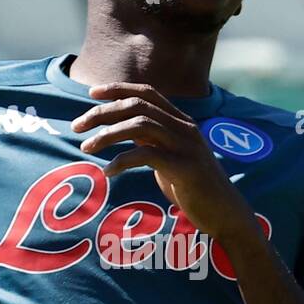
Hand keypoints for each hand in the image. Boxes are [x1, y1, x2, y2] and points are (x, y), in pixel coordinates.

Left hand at [72, 82, 262, 245]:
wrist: (226, 214)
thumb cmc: (195, 189)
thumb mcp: (171, 159)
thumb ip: (152, 142)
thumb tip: (123, 133)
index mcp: (181, 122)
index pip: (147, 92)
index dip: (118, 89)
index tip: (91, 93)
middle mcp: (185, 128)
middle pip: (137, 105)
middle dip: (103, 112)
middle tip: (77, 126)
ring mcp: (186, 146)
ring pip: (139, 125)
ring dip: (108, 134)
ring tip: (87, 147)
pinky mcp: (185, 167)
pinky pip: (146, 155)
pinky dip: (122, 161)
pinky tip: (108, 172)